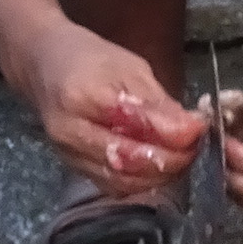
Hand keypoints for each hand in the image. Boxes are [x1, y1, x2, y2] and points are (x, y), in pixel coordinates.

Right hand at [17, 19, 203, 193]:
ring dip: (159, 175)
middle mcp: (70, 132)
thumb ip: (158, 102)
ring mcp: (68, 154)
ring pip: (122, 180)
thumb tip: (191, 129)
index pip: (133, 125)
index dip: (172, 134)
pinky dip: (141, 180)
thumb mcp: (129, 67)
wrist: (42, 65)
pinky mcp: (72, 167)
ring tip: (182, 155)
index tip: (199, 130)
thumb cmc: (89, 58)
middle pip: (127, 161)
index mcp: (82, 95)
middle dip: (170, 159)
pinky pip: (112, 185)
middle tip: (195, 146)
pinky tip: (158, 165)